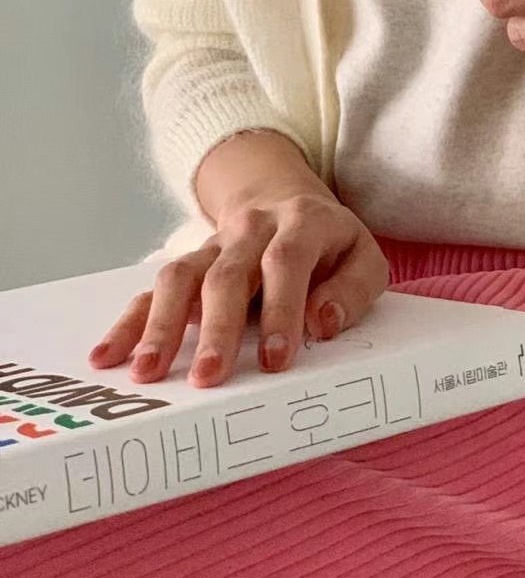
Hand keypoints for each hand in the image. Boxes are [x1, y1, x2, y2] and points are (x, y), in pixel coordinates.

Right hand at [87, 188, 389, 387]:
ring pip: (180, 277)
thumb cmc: (330, 246)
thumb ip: (353, 290)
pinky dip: (128, 322)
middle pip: (227, 274)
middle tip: (208, 378)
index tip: (276, 360)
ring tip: (148, 371)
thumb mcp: (363, 257)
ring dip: (161, 324)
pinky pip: (150, 290)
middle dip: (217, 328)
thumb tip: (324, 322)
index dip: (282, 308)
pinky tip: (108, 355)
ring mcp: (212, 245)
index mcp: (302, 223)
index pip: (287, 261)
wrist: (284, 199)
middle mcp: (251, 229)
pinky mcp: (186, 266)